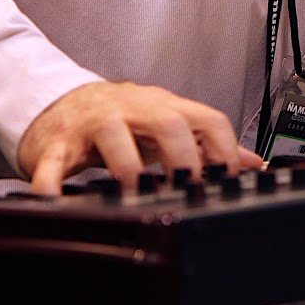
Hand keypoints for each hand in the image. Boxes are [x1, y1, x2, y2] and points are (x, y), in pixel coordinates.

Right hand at [18, 80, 263, 192]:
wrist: (56, 104)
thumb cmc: (117, 118)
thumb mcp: (164, 123)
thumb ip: (207, 143)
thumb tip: (251, 162)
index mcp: (161, 107)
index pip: (206, 118)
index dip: (223, 148)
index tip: (229, 180)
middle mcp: (130, 110)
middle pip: (165, 120)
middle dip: (182, 156)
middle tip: (188, 188)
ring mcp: (92, 124)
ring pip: (112, 133)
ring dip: (127, 166)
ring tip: (135, 194)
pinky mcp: (55, 143)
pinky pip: (52, 162)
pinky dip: (52, 184)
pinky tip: (59, 201)